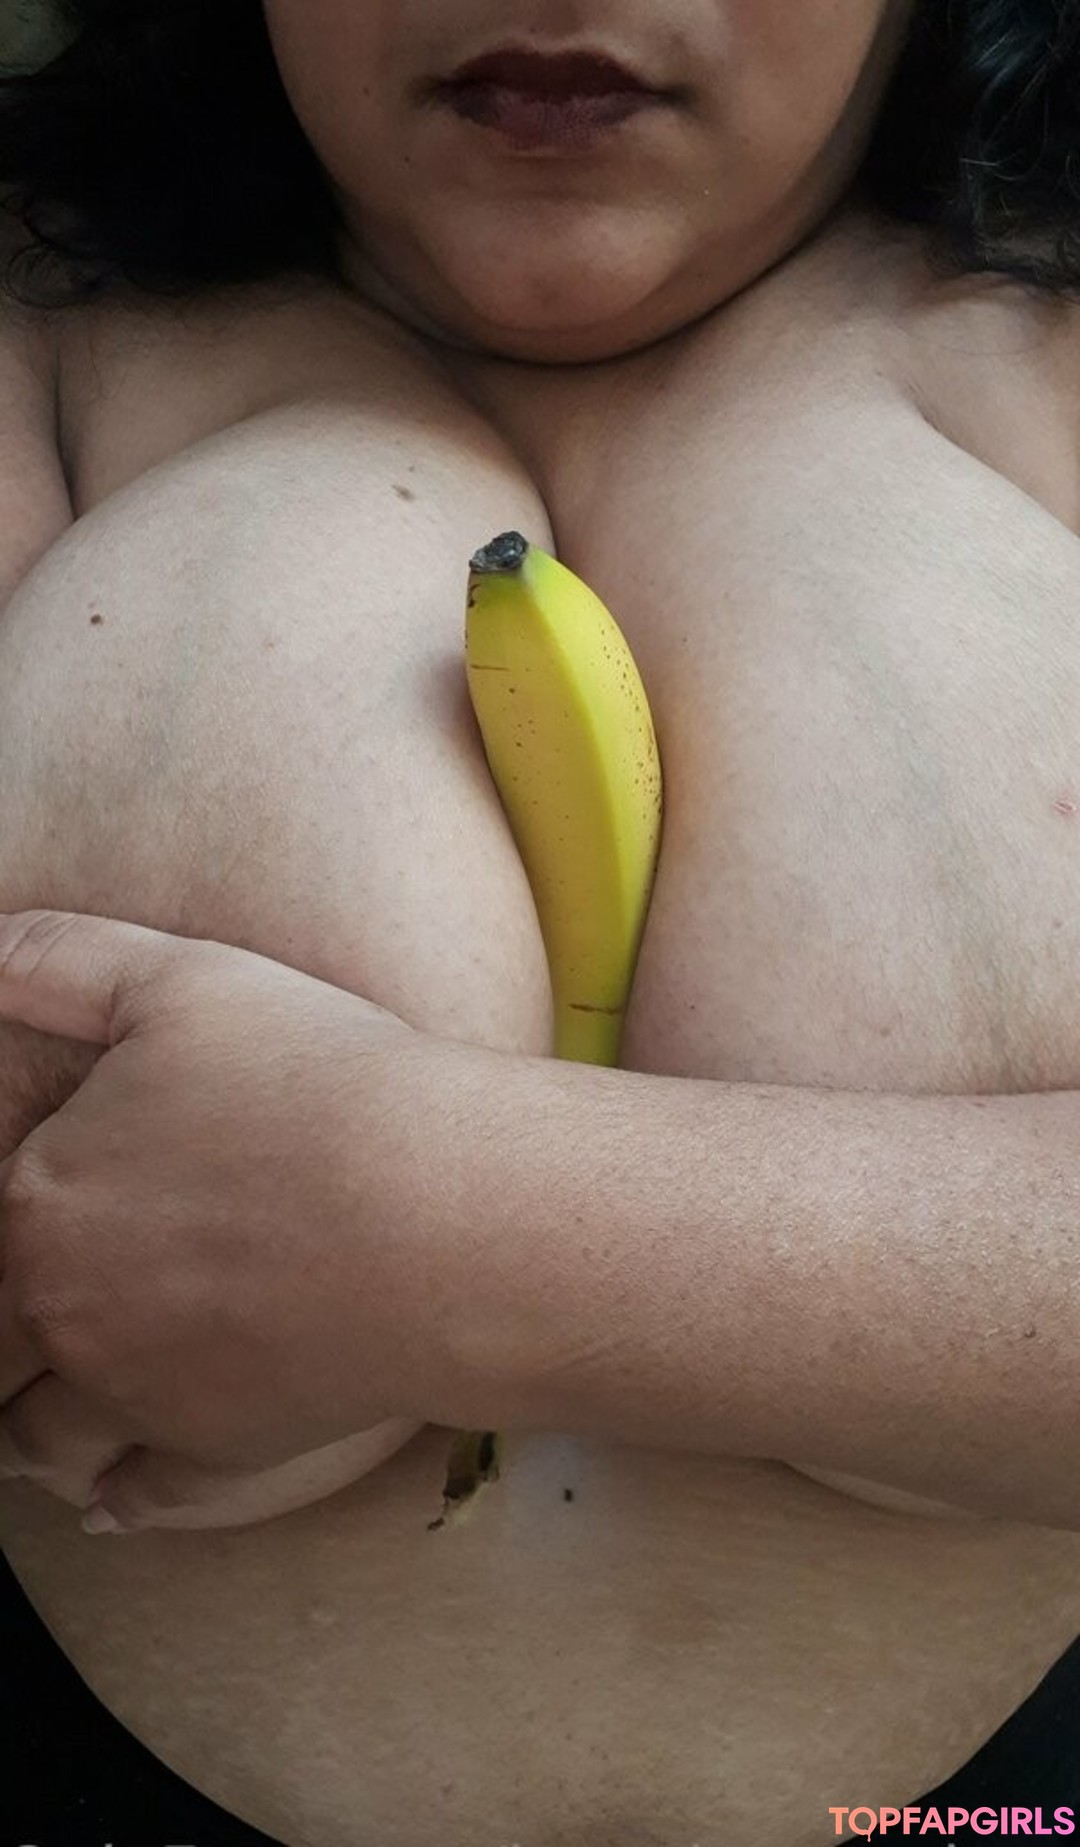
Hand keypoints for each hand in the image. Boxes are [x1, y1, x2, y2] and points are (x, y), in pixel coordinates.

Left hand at [0, 910, 477, 1527]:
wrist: (439, 1214)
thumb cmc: (321, 1087)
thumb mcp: (178, 980)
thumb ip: (56, 961)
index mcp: (39, 1201)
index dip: (5, 1229)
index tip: (40, 1224)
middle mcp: (65, 1311)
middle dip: (5, 1333)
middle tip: (25, 1325)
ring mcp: (134, 1395)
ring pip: (39, 1438)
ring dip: (28, 1430)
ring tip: (36, 1420)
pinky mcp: (210, 1454)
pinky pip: (133, 1495)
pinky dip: (112, 1496)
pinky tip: (109, 1493)